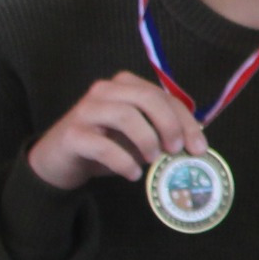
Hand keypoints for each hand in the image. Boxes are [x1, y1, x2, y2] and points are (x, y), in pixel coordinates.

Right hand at [26, 72, 206, 191]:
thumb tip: (194, 146)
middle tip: (176, 150)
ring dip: (146, 140)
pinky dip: (123, 161)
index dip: (185, 121)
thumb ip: (162, 133)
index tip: (198, 147)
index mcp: (125, 85)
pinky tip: (132, 174)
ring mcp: (86, 110)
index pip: (163, 96)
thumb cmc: (105, 145)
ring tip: (152, 160)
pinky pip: (102, 145)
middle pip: (146, 98)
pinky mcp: (72, 135)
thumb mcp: (138, 136)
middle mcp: (105, 91)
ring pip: (125, 115)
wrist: (60, 160)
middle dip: (169, 124)